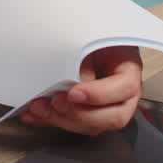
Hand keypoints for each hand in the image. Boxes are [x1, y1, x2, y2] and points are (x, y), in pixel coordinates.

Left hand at [20, 45, 142, 134]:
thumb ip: (83, 58)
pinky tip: (33, 115)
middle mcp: (123, 95)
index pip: (126, 87)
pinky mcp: (86, 114)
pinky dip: (50, 120)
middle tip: (54, 103)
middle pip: (112, 117)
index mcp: (129, 70)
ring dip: (61, 120)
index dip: (100, 94)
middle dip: (79, 114)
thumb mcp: (91, 38)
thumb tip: (68, 81)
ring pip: (91, 126)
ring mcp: (106, 108)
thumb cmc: (91, 36)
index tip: (74, 92)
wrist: (85, 39)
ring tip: (38, 108)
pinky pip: (72, 124)